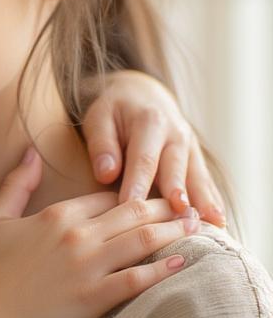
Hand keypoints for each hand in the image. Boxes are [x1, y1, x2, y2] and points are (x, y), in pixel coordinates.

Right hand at [0, 147, 198, 317]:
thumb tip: (31, 152)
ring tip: (196, 227)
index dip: (132, 193)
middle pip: (134, 211)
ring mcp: (87, 266)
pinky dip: (164, 269)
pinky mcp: (93, 297)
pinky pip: (138, 279)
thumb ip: (16, 184)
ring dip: (174, 231)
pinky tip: (184, 263)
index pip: (106, 195)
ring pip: (143, 239)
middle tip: (190, 206)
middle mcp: (77, 234)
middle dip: (167, 206)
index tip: (153, 195)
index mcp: (56, 214)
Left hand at [81, 69, 224, 224]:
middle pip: (175, 169)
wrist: (142, 92)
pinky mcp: (196, 156)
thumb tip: (106, 174)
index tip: (131, 208)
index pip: (143, 159)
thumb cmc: (113, 110)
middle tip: (178, 219)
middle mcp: (176, 133)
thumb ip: (102, 145)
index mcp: (150, 121)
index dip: (138, 184)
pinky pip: (205, 179)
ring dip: (204, 201)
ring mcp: (190, 145)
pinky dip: (212, 200)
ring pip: (197, 176)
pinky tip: (218, 222)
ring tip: (211, 225)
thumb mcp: (99, 118)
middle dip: (177, 195)